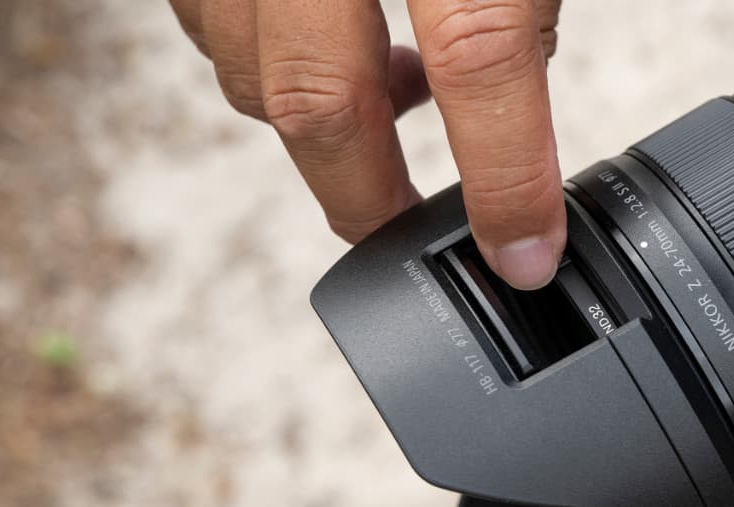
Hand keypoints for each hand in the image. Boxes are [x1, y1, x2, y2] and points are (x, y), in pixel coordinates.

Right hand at [171, 0, 566, 289]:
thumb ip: (520, 8)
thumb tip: (522, 91)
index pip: (478, 61)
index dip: (505, 178)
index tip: (524, 254)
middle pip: (320, 98)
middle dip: (367, 195)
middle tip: (407, 235)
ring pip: (248, 72)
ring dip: (315, 124)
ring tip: (391, 106)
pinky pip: (209, 24)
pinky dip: (265, 59)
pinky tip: (327, 44)